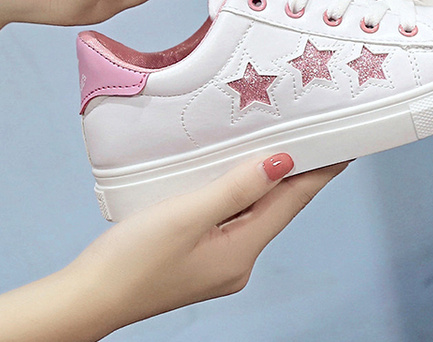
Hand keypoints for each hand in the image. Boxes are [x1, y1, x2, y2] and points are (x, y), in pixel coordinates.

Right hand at [71, 155, 348, 333]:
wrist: (88, 299)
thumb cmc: (132, 260)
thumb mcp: (188, 215)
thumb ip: (237, 188)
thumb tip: (283, 164)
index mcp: (242, 251)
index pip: (292, 202)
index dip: (319, 172)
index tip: (343, 147)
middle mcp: (238, 261)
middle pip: (276, 207)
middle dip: (295, 173)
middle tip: (309, 135)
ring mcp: (218, 263)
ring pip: (252, 213)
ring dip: (264, 182)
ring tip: (275, 147)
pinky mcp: (198, 260)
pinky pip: (230, 220)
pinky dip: (238, 195)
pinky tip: (230, 178)